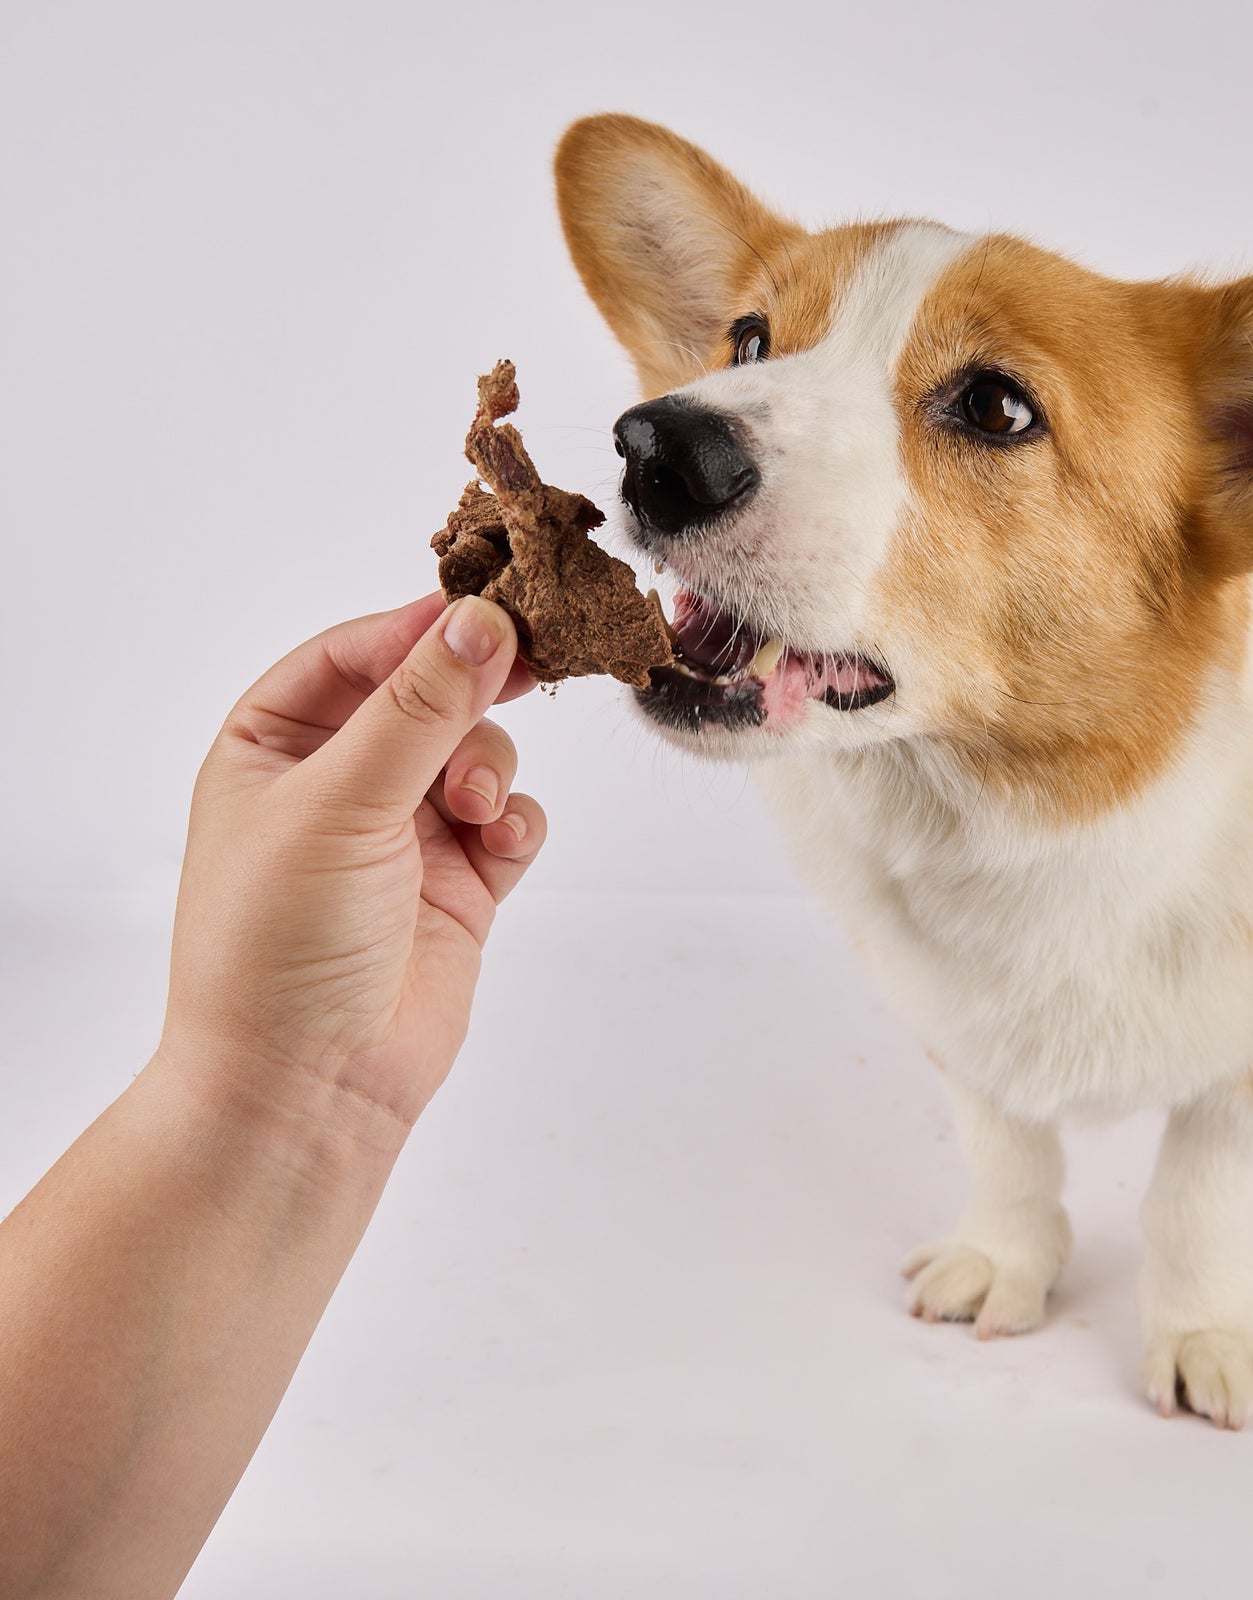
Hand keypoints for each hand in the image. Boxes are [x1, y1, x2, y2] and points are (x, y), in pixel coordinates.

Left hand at [159, 592, 544, 1137]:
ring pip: (479, 752)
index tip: (490, 608)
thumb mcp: (338, 802)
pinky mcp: (461, 883)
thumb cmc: (278, 944)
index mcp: (272, 747)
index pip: (351, 654)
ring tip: (474, 809)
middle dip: (471, 691)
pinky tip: (499, 844)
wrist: (310, 1087)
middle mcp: (338, 782)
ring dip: (490, 767)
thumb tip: (482, 621)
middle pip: (427, 694)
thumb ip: (418, 707)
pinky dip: (516, 821)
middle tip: (531, 664)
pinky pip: (511, 818)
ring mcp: (404, 834)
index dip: (417, 628)